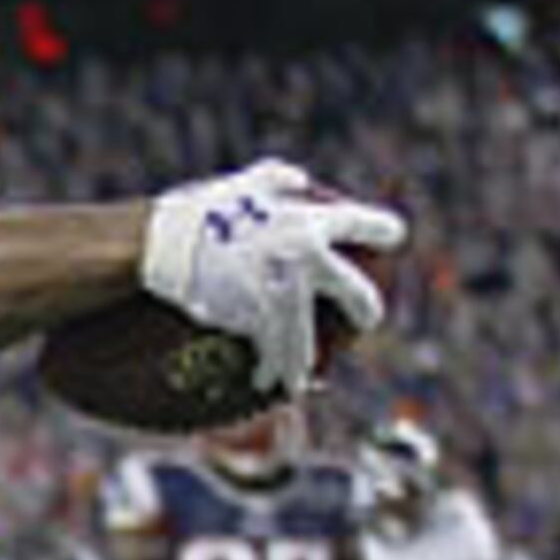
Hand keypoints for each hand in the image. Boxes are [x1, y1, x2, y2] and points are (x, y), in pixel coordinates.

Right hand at [140, 159, 404, 396]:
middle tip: (366, 321)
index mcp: (310, 222)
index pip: (363, 223)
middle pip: (356, 292)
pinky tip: (265, 380)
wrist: (165, 246)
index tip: (393, 237)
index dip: (384, 230)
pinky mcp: (257, 320)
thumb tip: (299, 179)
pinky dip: (268, 368)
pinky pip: (269, 350)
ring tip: (302, 380)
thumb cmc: (200, 211)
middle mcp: (307, 259)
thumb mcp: (243, 183)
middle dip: (366, 311)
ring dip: (307, 361)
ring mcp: (284, 293)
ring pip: (309, 338)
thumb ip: (277, 179)